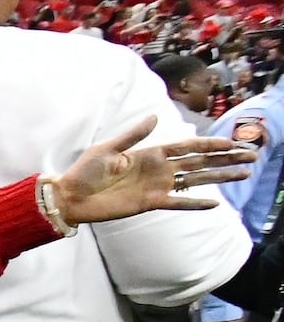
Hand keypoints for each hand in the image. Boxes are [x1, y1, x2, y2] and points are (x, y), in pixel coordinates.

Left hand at [40, 123, 250, 225]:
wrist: (71, 197)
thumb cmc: (85, 171)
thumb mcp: (107, 148)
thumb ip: (133, 135)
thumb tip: (155, 117)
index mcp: (151, 153)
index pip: (188, 146)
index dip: (210, 144)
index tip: (232, 142)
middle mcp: (159, 169)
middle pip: (199, 163)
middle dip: (225, 159)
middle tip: (250, 156)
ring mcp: (157, 186)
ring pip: (195, 181)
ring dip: (219, 177)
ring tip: (243, 174)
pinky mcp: (150, 203)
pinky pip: (178, 203)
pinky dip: (195, 202)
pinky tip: (215, 203)